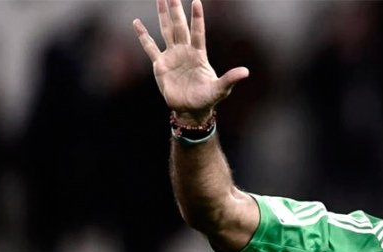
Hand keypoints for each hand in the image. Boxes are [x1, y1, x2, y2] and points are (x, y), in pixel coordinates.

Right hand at [132, 0, 248, 123]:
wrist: (191, 111)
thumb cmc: (207, 99)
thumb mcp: (220, 89)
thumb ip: (230, 78)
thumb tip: (246, 72)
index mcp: (198, 55)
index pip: (198, 32)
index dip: (197, 18)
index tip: (196, 2)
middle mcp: (185, 51)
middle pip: (179, 27)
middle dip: (176, 10)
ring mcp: (172, 56)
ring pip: (166, 31)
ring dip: (163, 15)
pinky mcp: (160, 65)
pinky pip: (150, 47)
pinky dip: (143, 36)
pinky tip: (137, 23)